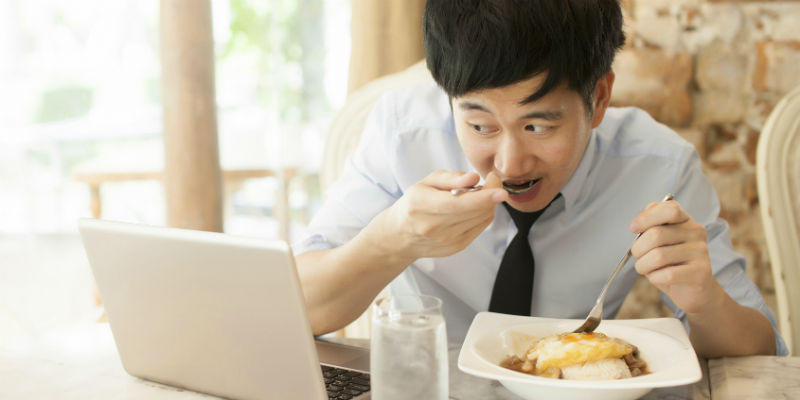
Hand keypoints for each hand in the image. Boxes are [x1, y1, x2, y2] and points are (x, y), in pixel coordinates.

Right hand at [368, 170, 507, 260]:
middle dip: (491, 193)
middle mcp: (434, 227)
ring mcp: (447, 240)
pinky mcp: (457, 247)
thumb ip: (450, 178)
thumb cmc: (414, 203)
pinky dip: (483, 214)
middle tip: (491, 180)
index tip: (497, 183)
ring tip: (477, 194)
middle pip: (476, 211)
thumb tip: (473, 178)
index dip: (484, 195)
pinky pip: (481, 226)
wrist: (401, 235)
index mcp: (422, 206)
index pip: (459, 204)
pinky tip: (474, 207)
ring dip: (487, 203)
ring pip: (482, 218)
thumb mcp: (426, 183)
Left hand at [628, 199, 719, 313]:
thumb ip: (650, 226)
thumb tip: (637, 223)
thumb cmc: (671, 263)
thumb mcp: (660, 241)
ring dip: (643, 266)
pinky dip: (655, 278)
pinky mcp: (701, 272)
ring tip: (646, 268)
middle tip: (638, 256)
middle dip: (638, 249)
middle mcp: (696, 232)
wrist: (693, 290)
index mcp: (685, 220)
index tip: (633, 228)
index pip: (669, 209)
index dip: (646, 218)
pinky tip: (658, 278)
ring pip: (658, 256)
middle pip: (656, 235)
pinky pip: (667, 274)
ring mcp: (701, 252)